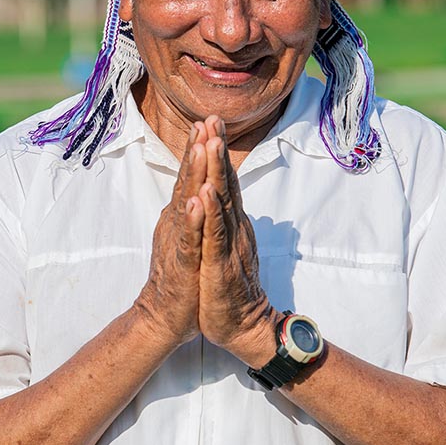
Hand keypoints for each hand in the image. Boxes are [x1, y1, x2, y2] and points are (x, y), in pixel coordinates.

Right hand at [134, 124, 207, 349]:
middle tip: (205, 121)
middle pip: (188, 180)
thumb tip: (199, 191)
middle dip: (197, 150)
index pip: (192, 177)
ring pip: (186, 202)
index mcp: (183, 216)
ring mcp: (178, 241)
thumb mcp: (191, 239)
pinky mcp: (181, 263)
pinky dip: (192, 220)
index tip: (210, 121)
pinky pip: (187, 238)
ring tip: (200, 147)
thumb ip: (195, 214)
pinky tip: (195, 202)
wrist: (165, 317)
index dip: (201, 149)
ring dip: (193, 175)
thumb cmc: (182, 278)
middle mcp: (177, 222)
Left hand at [195, 116, 276, 365]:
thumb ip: (227, 223)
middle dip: (217, 150)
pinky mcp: (219, 266)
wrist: (242, 325)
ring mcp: (228, 246)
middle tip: (213, 119)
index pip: (224, 182)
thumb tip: (225, 200)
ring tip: (210, 143)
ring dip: (215, 173)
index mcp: (231, 224)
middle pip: (225, 183)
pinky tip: (203, 195)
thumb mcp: (226, 248)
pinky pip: (214, 237)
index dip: (217, 153)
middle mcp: (234, 229)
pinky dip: (208, 215)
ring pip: (221, 203)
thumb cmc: (229, 288)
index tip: (210, 123)